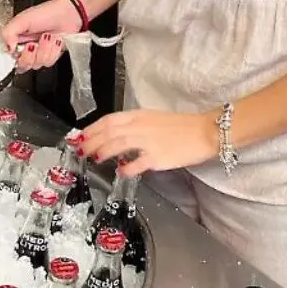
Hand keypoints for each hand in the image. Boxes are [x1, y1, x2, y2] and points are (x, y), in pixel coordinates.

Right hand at [2, 0, 85, 71]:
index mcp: (14, 40)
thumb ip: (8, 33)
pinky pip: (49, 62)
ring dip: (44, 49)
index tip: (23, 46)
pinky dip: (53, 50)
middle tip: (34, 43)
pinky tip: (54, 41)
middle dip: (31, 54)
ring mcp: (38, 54)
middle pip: (23, 65)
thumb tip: (7, 49)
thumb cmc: (45, 14)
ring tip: (47, 37)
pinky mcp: (50, 57)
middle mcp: (25, 49)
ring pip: (37, 64)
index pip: (9, 58)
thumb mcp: (21, 20)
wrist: (66, 15)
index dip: (16, 56)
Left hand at [75, 109, 218, 176]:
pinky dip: (126, 167)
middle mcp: (141, 126)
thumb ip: (134, 126)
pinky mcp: (158, 156)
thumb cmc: (181, 126)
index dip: (92, 128)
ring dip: (103, 151)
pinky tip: (120, 172)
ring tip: (95, 158)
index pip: (109, 120)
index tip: (81, 136)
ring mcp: (149, 141)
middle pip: (109, 131)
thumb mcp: (153, 119)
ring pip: (118, 143)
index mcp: (138, 115)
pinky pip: (138, 162)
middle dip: (91, 141)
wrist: (205, 131)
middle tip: (80, 150)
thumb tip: (115, 136)